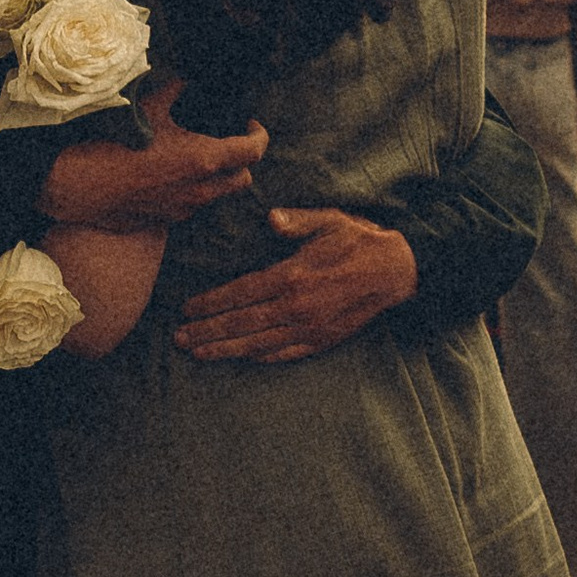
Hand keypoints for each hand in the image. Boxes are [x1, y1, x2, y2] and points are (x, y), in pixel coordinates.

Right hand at [43, 77, 266, 232]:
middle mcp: (202, 189)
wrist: (83, 184)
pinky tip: (173, 175)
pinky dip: (194, 190)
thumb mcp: (149, 109)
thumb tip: (187, 79)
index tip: (250, 124)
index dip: (260, 135)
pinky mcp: (168, 221)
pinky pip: (193, 205)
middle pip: (244, 179)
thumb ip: (176, 91)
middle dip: (242, 162)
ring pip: (218, 195)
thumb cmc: (117, 143)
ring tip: (198, 158)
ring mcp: (186, 208)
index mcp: (205, 159)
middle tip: (228, 142)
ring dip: (218, 178)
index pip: (254, 151)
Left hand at [174, 207, 416, 362]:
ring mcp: (309, 328)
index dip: (211, 303)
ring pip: (257, 344)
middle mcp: (297, 307)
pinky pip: (284, 353)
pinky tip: (240, 357)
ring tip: (198, 353)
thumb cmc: (359, 241)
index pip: (241, 293)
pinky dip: (259, 357)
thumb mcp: (329, 220)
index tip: (186, 309)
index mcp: (293, 276)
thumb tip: (270, 218)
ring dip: (225, 349)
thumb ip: (297, 221)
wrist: (397, 272)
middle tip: (179, 338)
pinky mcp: (322, 340)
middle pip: (241, 323)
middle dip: (207, 331)